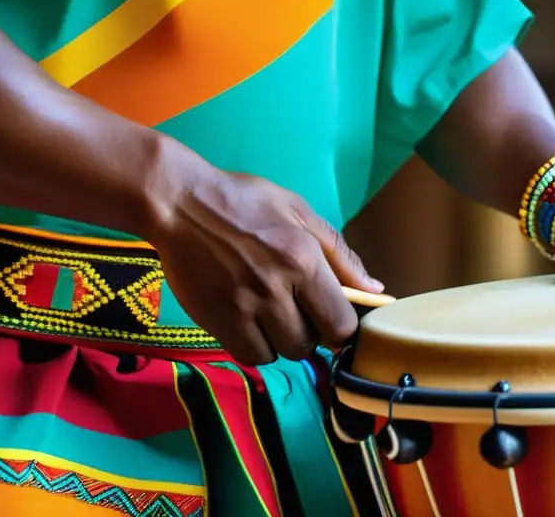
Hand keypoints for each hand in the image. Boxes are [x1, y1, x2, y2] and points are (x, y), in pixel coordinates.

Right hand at [143, 144, 382, 365]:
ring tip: (269, 313)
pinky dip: (253, 345)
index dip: (340, 329)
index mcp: (303, 259)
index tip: (330, 319)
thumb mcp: (299, 212)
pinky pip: (247, 354)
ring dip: (279, 341)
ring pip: (278, 354)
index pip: (340, 325)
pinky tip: (248, 321)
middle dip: (308, 333)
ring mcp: (242, 307)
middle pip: (308, 344)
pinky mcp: (214, 319)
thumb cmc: (245, 201)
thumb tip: (374, 289)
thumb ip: (339, 254)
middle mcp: (275, 288)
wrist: (180, 202)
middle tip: (295, 309)